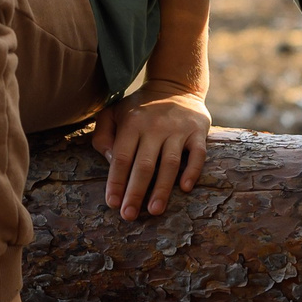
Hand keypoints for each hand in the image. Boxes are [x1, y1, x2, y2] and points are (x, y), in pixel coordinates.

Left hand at [93, 85, 210, 219]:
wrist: (176, 85)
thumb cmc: (139, 107)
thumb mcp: (114, 112)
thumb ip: (103, 134)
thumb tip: (110, 160)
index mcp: (132, 124)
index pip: (121, 157)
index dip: (116, 182)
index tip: (112, 203)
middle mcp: (155, 127)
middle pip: (144, 165)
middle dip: (135, 192)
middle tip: (128, 216)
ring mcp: (178, 130)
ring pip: (170, 164)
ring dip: (162, 189)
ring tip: (154, 211)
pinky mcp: (198, 132)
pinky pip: (198, 154)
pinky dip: (192, 171)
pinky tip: (185, 188)